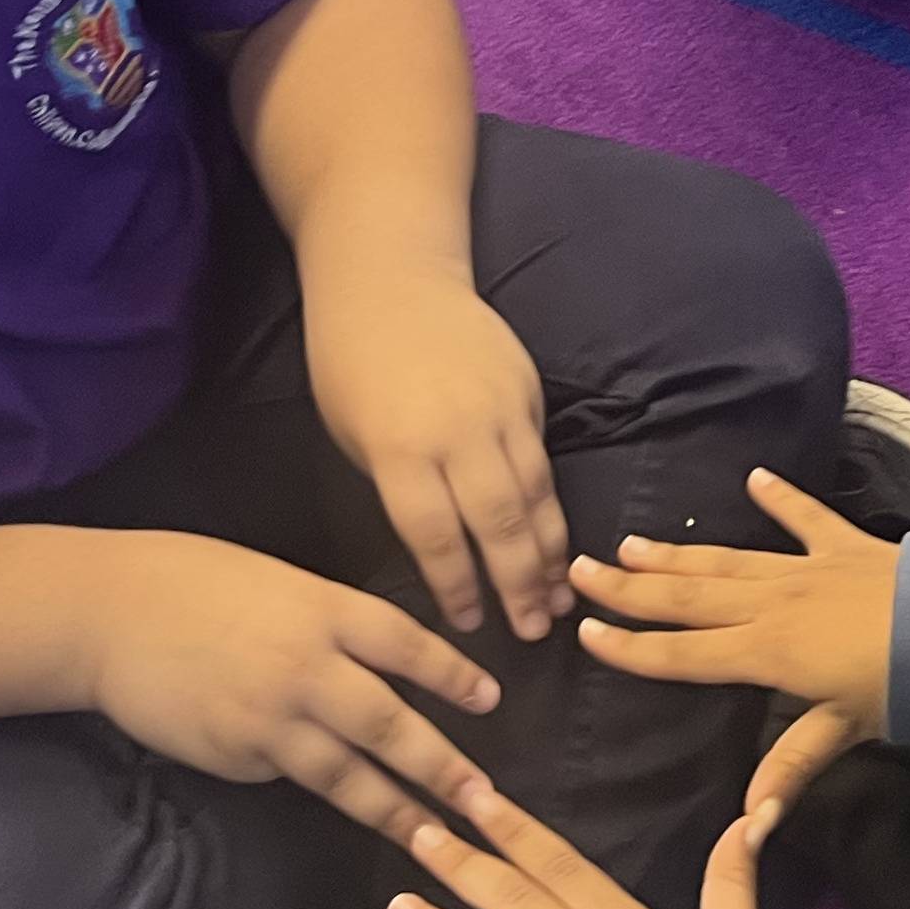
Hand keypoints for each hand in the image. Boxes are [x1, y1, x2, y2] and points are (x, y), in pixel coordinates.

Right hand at [89, 532, 499, 838]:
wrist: (104, 613)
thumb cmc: (188, 581)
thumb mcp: (277, 579)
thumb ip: (332, 618)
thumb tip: (382, 657)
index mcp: (322, 610)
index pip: (407, 647)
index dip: (453, 676)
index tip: (489, 700)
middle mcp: (306, 667)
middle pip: (392, 724)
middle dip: (444, 766)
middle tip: (485, 799)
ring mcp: (270, 718)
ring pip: (350, 774)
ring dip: (399, 809)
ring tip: (438, 836)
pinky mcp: (238, 755)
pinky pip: (293, 778)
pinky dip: (325, 793)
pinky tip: (353, 812)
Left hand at [303, 272, 572, 643]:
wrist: (390, 278)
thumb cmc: (350, 362)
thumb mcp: (352, 434)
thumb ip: (397, 488)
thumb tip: (440, 545)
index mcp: (401, 449)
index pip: (437, 536)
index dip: (458, 586)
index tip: (471, 622)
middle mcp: (458, 432)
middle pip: (499, 523)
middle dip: (519, 584)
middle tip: (536, 630)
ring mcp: (500, 408)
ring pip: (535, 494)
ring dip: (549, 552)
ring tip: (560, 597)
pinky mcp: (527, 390)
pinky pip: (542, 458)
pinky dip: (551, 504)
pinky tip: (557, 538)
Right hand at [573, 468, 894, 823]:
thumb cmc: (906, 686)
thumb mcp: (844, 731)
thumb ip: (790, 768)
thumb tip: (748, 822)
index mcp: (767, 653)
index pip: (683, 655)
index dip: (632, 648)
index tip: (585, 633)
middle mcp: (774, 605)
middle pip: (689, 598)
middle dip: (632, 588)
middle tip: (582, 570)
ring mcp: (808, 569)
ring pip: (728, 559)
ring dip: (678, 552)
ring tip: (632, 542)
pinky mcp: (847, 546)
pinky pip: (806, 518)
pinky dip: (781, 498)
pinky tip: (755, 478)